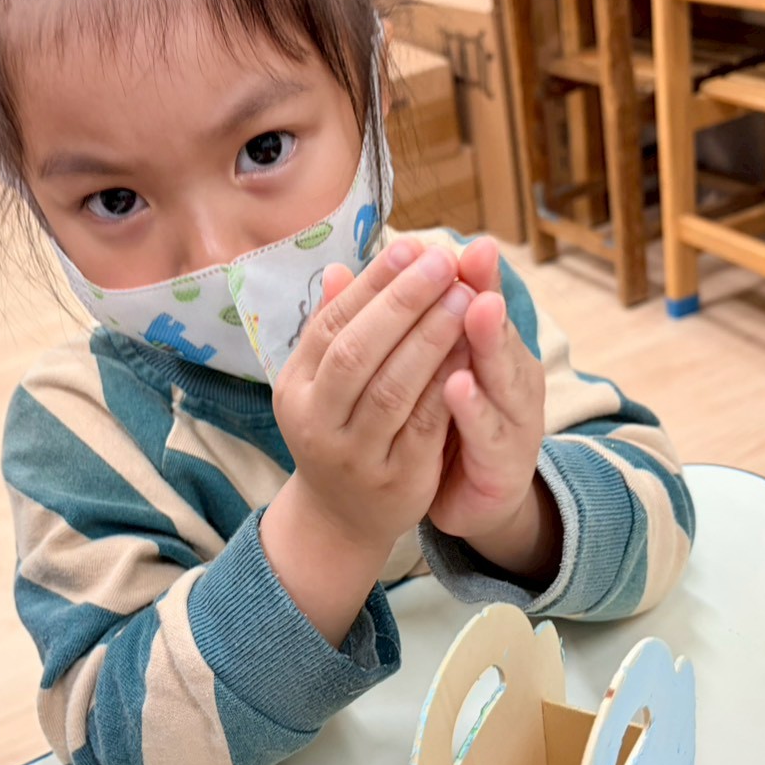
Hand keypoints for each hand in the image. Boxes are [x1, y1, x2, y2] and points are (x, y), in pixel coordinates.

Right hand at [260, 238, 471, 643]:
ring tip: (464, 296)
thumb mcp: (323, 384)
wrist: (342, 518)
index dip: (372, 284)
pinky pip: (425, 425)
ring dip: (431, 337)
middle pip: (357, 352)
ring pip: (393, 388)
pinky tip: (470, 351)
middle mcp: (315, 422)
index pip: (331, 324)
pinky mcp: (396, 480)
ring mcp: (353, 455)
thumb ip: (334, 329)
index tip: (411, 247)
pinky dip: (447, 386)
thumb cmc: (339, 431)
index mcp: (294, 388)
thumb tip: (336, 267)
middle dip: (403, 302)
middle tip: (443, 262)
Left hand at [428, 238, 560, 580]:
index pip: (485, 301)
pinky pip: (488, 433)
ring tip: (476, 309)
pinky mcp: (507, 462)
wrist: (469, 502)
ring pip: (503, 376)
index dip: (478, 272)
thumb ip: (409, 327)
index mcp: (492, 350)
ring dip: (488, 342)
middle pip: (500, 329)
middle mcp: (511, 377)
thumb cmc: (447, 426)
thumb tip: (368, 270)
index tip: (468, 239)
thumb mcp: (430, 372)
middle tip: (473, 258)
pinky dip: (474, 409)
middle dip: (486, 290)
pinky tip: (457, 387)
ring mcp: (514, 419)